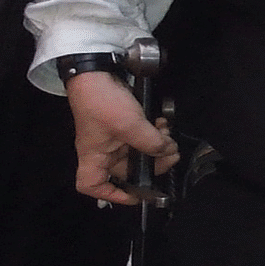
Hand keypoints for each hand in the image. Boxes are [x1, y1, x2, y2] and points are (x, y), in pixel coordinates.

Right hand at [67, 71, 177, 205]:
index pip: (93, 186)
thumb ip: (151, 143)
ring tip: (169, 136)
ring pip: (137, 150)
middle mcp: (101, 150)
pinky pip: (138, 134)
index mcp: (94, 157)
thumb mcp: (130, 126)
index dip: (112, 195)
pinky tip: (162, 124)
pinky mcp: (119, 121)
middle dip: (152, 163)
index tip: (136, 193)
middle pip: (126, 170)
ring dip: (155, 145)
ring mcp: (110, 136)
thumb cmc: (103, 102)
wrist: (94, 70)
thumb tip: (168, 150)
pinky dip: (152, 132)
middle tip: (171, 154)